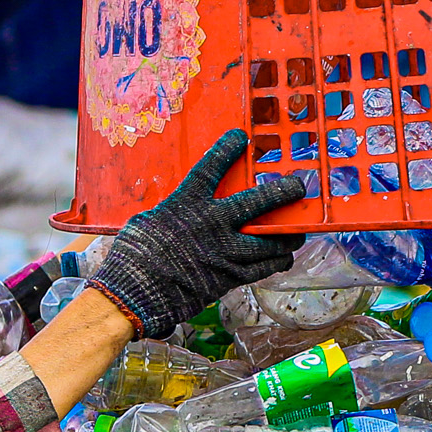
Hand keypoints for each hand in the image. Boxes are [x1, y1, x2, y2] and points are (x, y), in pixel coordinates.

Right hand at [87, 130, 306, 338]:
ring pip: (269, 241)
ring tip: (298, 233)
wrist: (137, 293)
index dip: (227, 150)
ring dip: (287, 236)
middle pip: (257, 202)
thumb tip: (178, 211)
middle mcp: (212, 224)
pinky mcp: (229, 278)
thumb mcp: (147, 223)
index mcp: (187, 204)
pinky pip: (262, 269)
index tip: (240, 137)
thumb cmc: (134, 257)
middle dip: (281, 192)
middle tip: (297, 186)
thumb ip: (172, 214)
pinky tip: (283, 259)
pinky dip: (275, 262)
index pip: (211, 168)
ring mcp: (224, 252)